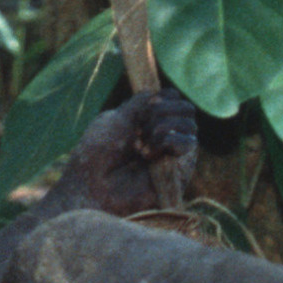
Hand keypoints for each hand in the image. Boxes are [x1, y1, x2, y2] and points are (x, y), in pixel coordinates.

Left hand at [57, 91, 202, 219]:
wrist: (92, 188)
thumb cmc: (97, 155)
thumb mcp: (117, 118)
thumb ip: (141, 102)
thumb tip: (160, 93)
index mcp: (148, 122)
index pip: (174, 98)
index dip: (162, 97)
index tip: (143, 107)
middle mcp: (164, 136)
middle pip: (186, 108)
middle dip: (163, 111)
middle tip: (139, 129)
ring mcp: (174, 155)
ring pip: (190, 123)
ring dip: (162, 126)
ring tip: (140, 145)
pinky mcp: (180, 171)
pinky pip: (188, 143)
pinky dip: (167, 141)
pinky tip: (148, 155)